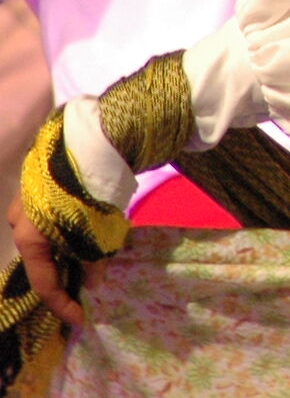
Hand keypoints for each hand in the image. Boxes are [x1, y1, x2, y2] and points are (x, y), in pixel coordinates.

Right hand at [7, 192, 85, 330]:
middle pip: (42, 258)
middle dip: (65, 274)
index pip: (43, 282)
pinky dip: (70, 230)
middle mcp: (20, 221)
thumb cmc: (91, 193)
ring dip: (69, 250)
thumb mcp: (97, 233)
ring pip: (48, 236)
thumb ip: (94, 262)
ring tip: (93, 257)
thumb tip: (93, 284)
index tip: (80, 320)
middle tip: (87, 286)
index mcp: (28, 238)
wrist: (95, 140)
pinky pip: (53, 218)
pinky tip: (89, 231)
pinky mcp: (43, 184)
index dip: (62, 304)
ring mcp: (28, 200)